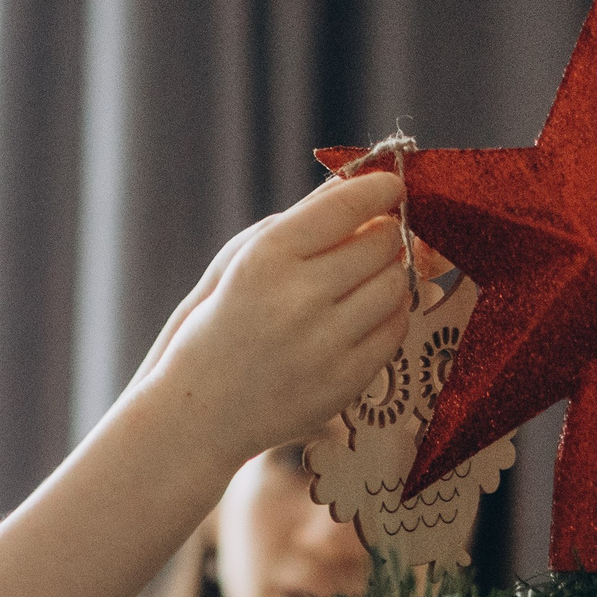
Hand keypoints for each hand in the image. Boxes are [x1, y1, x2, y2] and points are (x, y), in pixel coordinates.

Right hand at [126, 171, 415, 470]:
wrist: (200, 411)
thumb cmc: (222, 322)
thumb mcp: (241, 259)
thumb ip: (303, 219)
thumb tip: (363, 185)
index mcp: (266, 257)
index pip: (349, 205)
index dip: (382, 189)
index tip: (389, 189)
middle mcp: (297, 299)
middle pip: (383, 242)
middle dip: (385, 234)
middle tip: (372, 240)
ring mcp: (323, 345)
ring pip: (396, 285)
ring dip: (389, 275)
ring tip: (365, 281)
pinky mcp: (343, 381)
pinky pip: (395, 331)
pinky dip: (388, 317)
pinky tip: (363, 316)